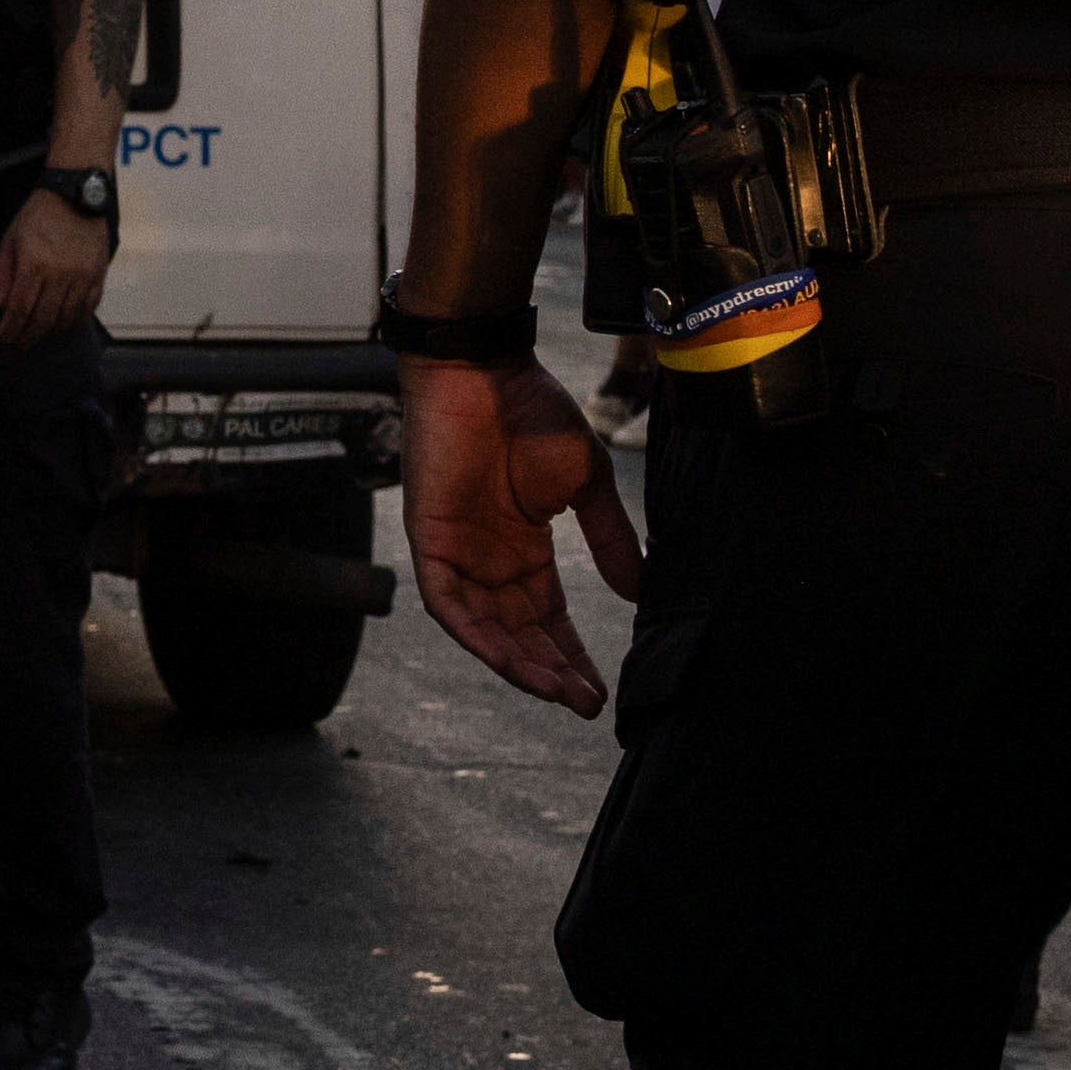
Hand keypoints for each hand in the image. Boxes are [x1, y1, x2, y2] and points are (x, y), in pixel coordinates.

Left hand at [0, 186, 114, 344]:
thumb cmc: (40, 215)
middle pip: (44, 318)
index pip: (21, 308)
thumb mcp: (11, 239)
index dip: (12, 328)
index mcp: (35, 264)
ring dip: (52, 330)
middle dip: (29, 335)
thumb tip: (1, 304)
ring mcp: (83, 275)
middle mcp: (61, 274)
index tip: (6, 337)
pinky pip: (90, 306)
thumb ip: (5, 274)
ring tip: (41, 333)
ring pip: (68, 316)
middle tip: (21, 343)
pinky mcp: (99, 274)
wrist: (75, 195)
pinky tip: (65, 322)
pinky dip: (76, 319)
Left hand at [399, 353, 639, 720]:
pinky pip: (448, 603)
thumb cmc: (530, 410)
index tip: (600, 690)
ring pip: (484, 629)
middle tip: (586, 704)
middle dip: (551, 671)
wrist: (483, 366)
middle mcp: (488, 559)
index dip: (573, 655)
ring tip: (558, 692)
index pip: (547, 618)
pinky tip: (508, 661)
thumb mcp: (586, 483)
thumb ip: (610, 538)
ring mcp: (457, 552)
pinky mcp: (430, 540)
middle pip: (519, 633)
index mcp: (523, 547)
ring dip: (519, 664)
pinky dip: (476, 635)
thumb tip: (640, 594)